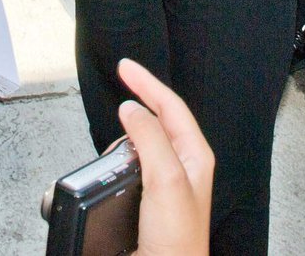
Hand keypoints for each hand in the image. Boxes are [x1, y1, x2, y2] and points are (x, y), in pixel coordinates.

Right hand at [117, 59, 212, 255]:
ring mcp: (166, 184)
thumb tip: (131, 109)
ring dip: (126, 135)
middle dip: (137, 105)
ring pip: (143, 144)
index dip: (147, 82)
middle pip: (158, 121)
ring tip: (112, 137)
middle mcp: (183, 167)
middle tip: (118, 93)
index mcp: (195, 155)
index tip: (125, 66)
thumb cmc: (177, 243)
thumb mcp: (165, 179)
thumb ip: (150, 138)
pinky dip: (119, 159)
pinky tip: (109, 165)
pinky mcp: (149, 200)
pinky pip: (133, 167)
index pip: (171, 105)